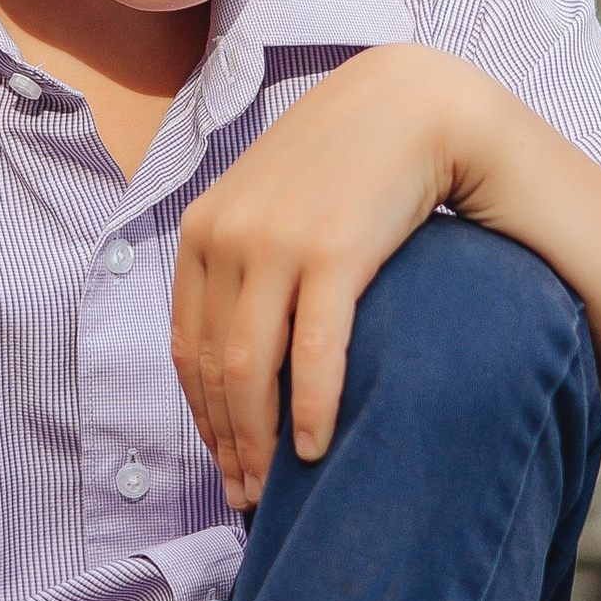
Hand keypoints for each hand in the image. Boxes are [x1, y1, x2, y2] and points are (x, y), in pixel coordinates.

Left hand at [173, 43, 482, 510]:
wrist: (413, 104)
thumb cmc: (345, 164)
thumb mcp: (271, 200)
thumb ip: (241, 257)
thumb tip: (232, 345)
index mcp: (202, 230)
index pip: (187, 348)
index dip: (203, 416)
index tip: (225, 461)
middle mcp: (226, 237)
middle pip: (215, 369)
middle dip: (228, 443)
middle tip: (248, 496)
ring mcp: (276, 244)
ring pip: (253, 371)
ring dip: (261, 442)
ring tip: (277, 488)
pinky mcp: (333, 252)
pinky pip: (315, 352)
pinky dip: (314, 409)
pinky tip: (319, 448)